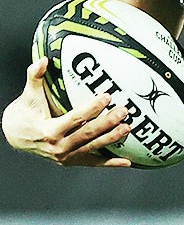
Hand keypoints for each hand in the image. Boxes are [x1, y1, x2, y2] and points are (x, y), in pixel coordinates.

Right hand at [1, 58, 131, 167]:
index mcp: (49, 131)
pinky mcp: (71, 161)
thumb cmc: (24, 114)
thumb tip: (42, 60)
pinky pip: (93, 162)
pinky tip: (126, 161)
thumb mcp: (28, 95)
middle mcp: (58, 147)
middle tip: (123, 111)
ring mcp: (65, 157)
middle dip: (107, 123)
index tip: (107, 97)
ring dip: (112, 138)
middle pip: (87, 134)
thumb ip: (35, 76)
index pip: (75, 119)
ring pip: (92, 148)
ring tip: (127, 128)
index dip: (92, 108)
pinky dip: (110, 163)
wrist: (15, 137)